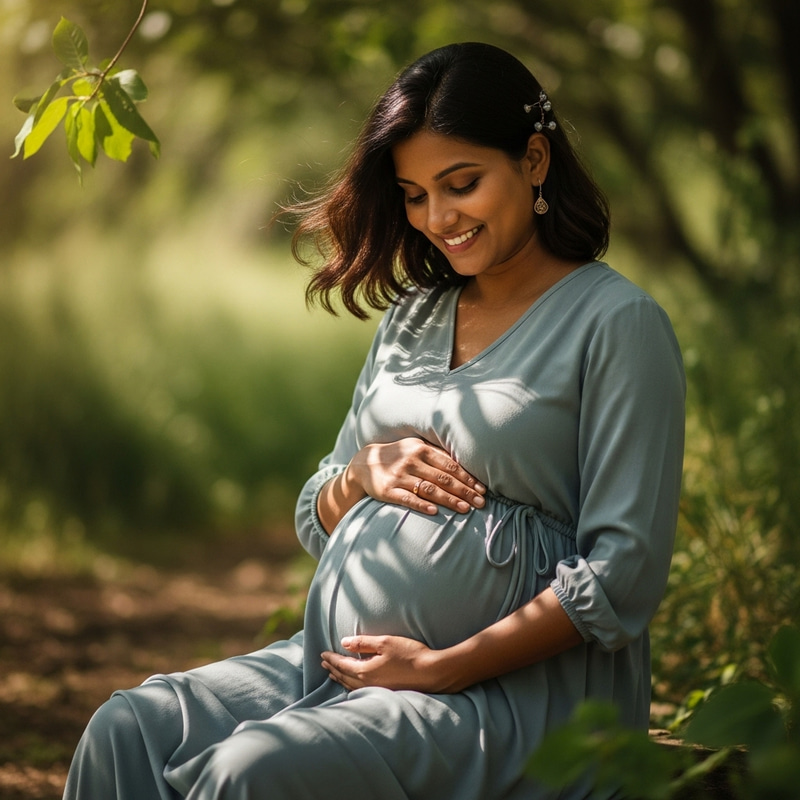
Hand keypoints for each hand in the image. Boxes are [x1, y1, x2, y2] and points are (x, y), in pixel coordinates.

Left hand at [321, 635, 445, 692]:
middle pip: (344, 676)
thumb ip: (363, 642)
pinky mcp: (385, 692)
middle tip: (323, 663)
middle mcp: (368, 683)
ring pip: (351, 685)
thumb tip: (343, 642)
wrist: (431, 672)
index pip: (342, 664)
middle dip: (333, 669)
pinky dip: (351, 685)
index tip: (322, 654)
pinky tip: (353, 683)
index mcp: (365, 671)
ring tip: (333, 674)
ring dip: (340, 678)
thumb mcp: (385, 642)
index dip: (331, 658)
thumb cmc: (409, 654)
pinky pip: (360, 690)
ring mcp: (377, 690)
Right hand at [345, 438, 485, 515]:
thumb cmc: (398, 456)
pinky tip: (435, 512)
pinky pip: (407, 499)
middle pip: (443, 478)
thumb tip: (465, 465)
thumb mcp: (415, 448)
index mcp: (421, 449)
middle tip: (481, 503)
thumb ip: (437, 454)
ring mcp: (399, 476)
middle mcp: (410, 461)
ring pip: (429, 489)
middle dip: (464, 491)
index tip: (482, 489)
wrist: (364, 463)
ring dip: (449, 500)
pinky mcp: (388, 491)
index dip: (467, 477)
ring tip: (465, 509)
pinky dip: (422, 505)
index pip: (449, 465)